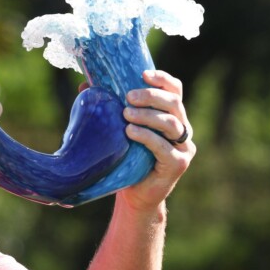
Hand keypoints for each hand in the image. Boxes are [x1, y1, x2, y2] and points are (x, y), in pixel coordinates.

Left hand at [119, 69, 194, 211]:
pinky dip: (148, 137)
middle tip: (128, 97)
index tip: (142, 74)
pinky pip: (165, 147)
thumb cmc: (127, 159)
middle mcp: (183, 129)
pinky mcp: (178, 164)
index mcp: (172, 116)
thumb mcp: (118, 130)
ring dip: (148, 116)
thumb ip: (110, 108)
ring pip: (172, 124)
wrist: (134, 195)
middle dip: (151, 96)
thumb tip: (85, 85)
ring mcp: (184, 147)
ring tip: (126, 115)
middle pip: (174, 104)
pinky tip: (131, 132)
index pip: (175, 90)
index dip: (163, 79)